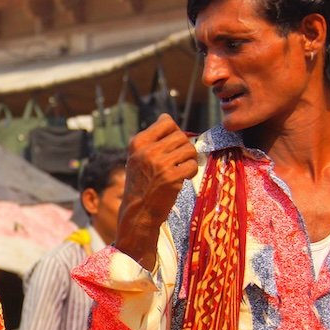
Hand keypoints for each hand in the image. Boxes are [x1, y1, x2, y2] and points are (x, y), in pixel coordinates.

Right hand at [115, 114, 197, 268]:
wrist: (138, 210)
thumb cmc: (141, 183)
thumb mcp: (138, 157)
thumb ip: (151, 139)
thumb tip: (167, 118)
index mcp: (137, 142)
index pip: (166, 122)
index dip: (174, 132)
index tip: (170, 145)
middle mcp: (147, 151)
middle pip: (180, 135)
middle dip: (183, 147)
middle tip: (177, 161)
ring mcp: (160, 164)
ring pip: (189, 149)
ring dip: (188, 159)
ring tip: (180, 169)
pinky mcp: (172, 177)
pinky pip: (192, 165)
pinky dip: (190, 172)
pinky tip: (181, 178)